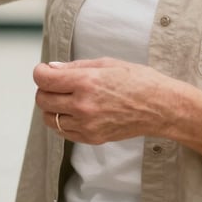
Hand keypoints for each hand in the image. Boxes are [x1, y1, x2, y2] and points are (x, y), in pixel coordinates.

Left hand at [33, 57, 176, 143]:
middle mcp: (83, 105)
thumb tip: (52, 69)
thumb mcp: (106, 63)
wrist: (161, 107)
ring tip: (64, 99)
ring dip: (51, 107)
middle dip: (44, 89)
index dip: (40, 72)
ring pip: (50, 118)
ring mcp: (87, 125)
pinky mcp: (92, 138)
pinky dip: (62, 121)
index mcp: (86, 82)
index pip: (45, 80)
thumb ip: (75, 67)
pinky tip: (73, 112)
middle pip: (43, 100)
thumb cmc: (138, 80)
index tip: (44, 70)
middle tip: (54, 83)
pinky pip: (63, 132)